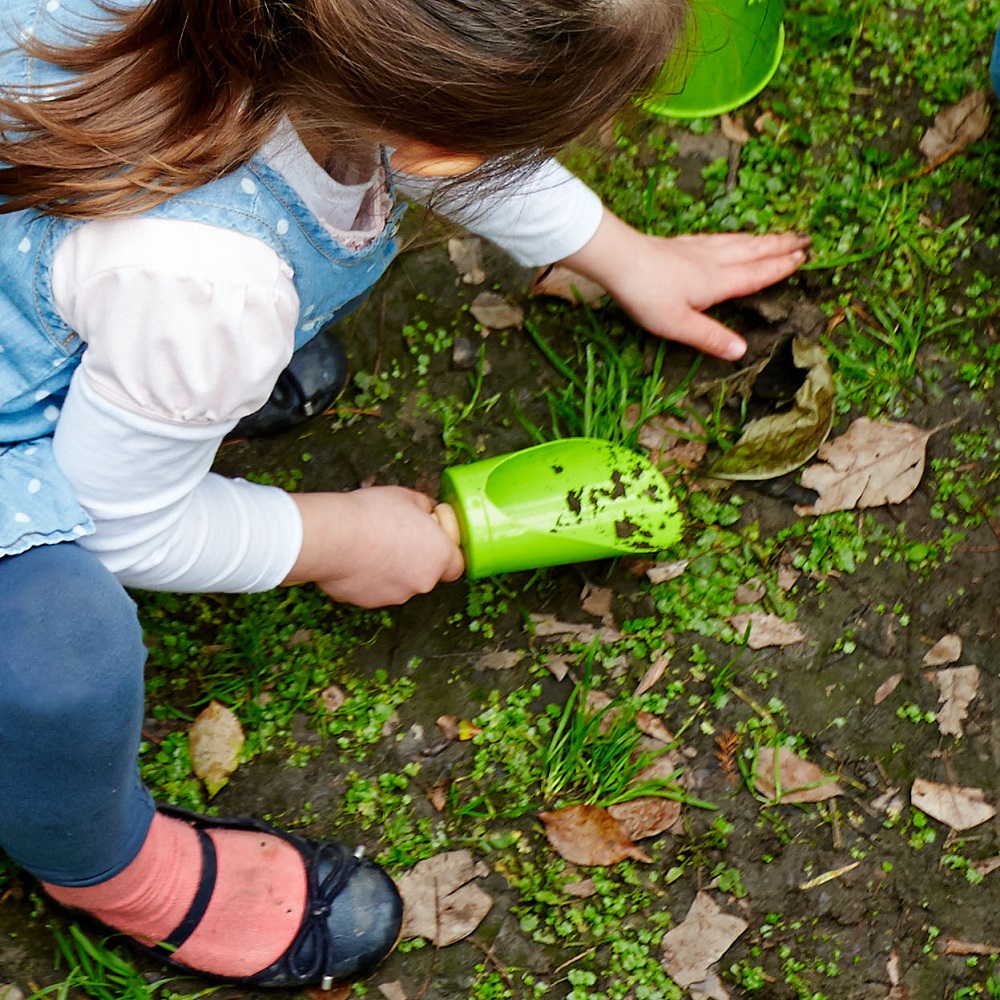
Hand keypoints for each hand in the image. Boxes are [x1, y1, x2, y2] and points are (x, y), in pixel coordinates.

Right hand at [287, 487, 464, 606]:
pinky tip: (356, 558)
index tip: (434, 541)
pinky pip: (374, 589)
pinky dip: (369, 578)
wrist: (333, 537)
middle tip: (397, 538)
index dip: (446, 554)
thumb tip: (427, 510)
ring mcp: (395, 596)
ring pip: (400, 583)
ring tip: (371, 545)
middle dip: (416, 559)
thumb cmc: (372, 514)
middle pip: (427, 574)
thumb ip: (424, 507)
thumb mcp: (407, 497)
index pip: (456, 566)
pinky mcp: (368, 602)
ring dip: (391, 569)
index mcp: (439, 556)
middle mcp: (422, 582)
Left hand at [561, 209, 810, 360]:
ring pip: (737, 242)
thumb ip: (711, 337)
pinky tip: (730, 237)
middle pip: (753, 251)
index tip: (804, 258)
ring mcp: (696, 249)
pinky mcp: (680, 244)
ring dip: (761, 239)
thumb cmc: (647, 294)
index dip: (780, 268)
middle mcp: (712, 261)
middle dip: (780, 246)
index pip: (756, 275)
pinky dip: (733, 237)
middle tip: (804, 238)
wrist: (618, 259)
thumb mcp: (679, 325)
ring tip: (777, 235)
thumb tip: (741, 352)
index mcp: (717, 282)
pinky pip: (717, 238)